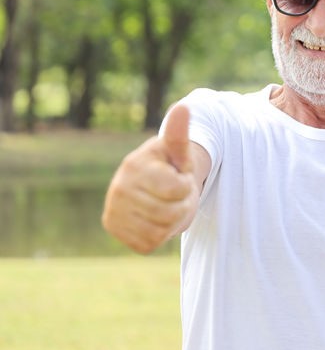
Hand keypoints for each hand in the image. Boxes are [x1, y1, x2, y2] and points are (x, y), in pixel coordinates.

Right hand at [101, 104, 201, 253]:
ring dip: (172, 221)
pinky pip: (149, 243)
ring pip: (160, 230)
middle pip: (170, 211)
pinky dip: (160, 235)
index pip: (176, 188)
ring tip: (166, 206)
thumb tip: (183, 106)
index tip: (179, 178)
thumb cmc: (171, 167)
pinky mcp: (114, 230)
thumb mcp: (178, 151)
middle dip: (181, 205)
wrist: (154, 188)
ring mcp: (112, 211)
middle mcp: (117, 188)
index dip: (186, 186)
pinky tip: (155, 220)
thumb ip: (180, 132)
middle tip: (174, 196)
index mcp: (134, 165)